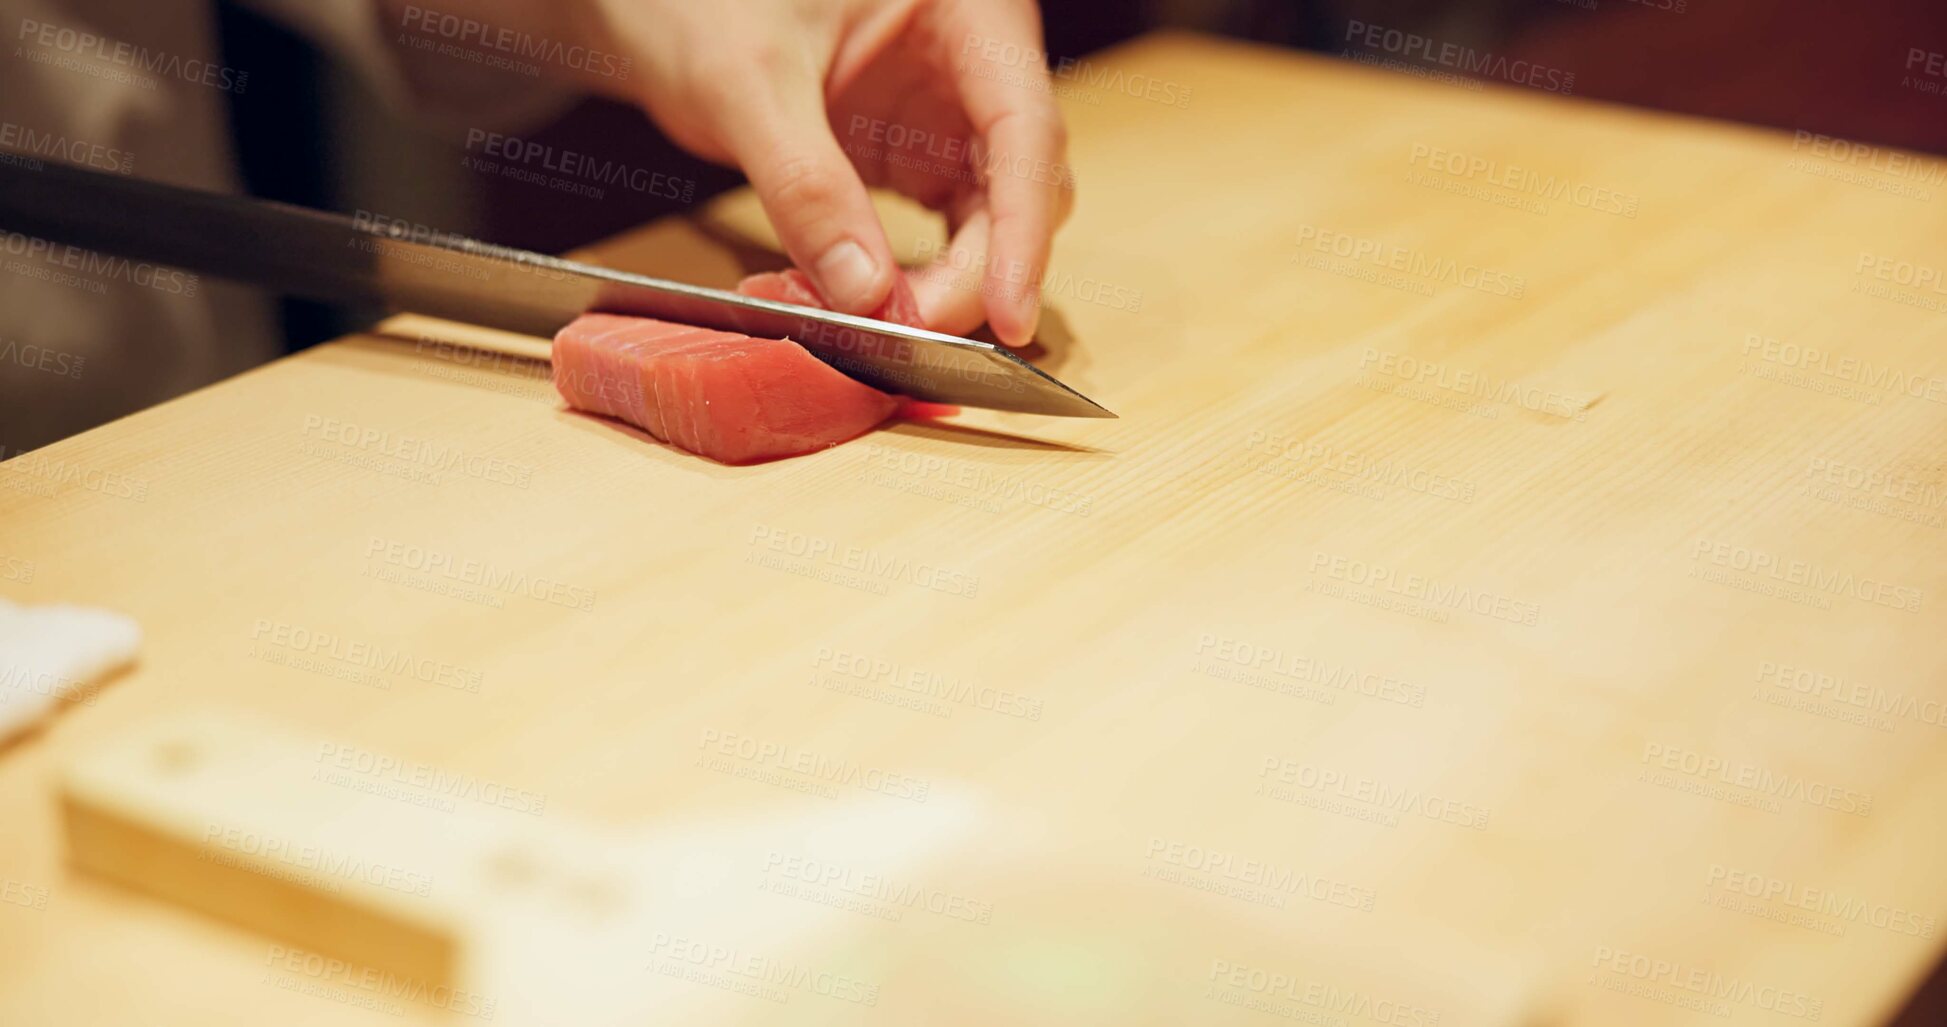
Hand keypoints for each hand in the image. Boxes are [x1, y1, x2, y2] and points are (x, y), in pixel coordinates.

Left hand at [384, 0, 1072, 344]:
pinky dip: (902, 279)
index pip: (1025, 131)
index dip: (1023, 230)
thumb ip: (805, 183)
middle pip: (1016, 188)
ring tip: (866, 326)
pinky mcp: (914, 156)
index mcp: (970, 13)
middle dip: (971, 274)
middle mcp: (976, 63)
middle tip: (902, 336)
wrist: (651, 2)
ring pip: (985, 222)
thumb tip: (866, 295)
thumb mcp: (747, 81)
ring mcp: (948, 114)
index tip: (1008, 315)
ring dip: (938, 287)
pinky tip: (853, 303)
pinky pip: (938, 234)